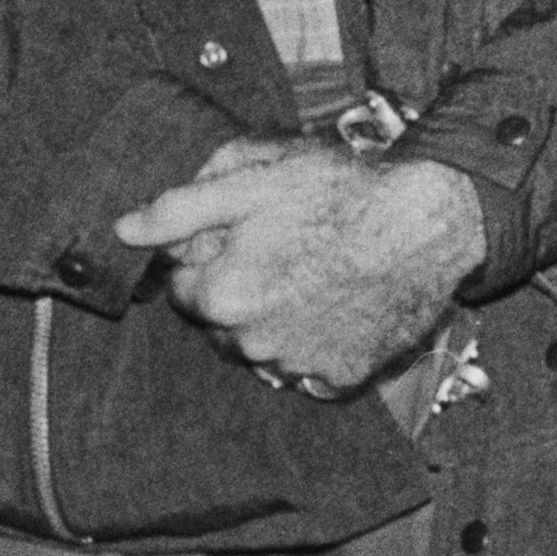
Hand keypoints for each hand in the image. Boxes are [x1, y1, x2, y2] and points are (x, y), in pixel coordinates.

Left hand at [115, 138, 487, 395]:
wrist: (432, 222)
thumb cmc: (343, 192)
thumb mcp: (255, 177)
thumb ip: (180, 207)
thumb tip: (125, 229)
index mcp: (222, 295)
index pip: (182, 288)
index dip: (209, 257)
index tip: (245, 233)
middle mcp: (253, 343)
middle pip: (221, 322)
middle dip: (239, 290)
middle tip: (285, 248)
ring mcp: (300, 365)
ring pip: (263, 348)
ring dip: (275, 320)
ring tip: (316, 274)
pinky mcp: (343, 377)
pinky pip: (310, 370)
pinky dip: (317, 344)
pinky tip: (339, 304)